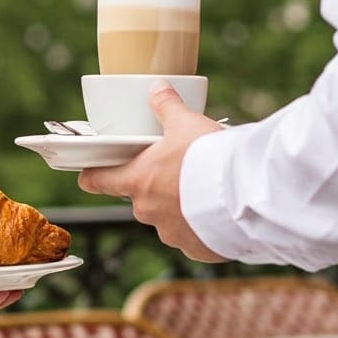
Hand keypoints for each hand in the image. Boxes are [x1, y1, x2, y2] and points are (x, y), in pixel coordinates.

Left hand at [78, 83, 228, 262]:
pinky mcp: (197, 250)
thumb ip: (166, 106)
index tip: (91, 173)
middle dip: (155, 185)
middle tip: (178, 169)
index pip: (98, 180)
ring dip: (180, 207)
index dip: (93, 175)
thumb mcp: (185, 123)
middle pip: (140, 197)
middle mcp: (148, 212)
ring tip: (205, 190)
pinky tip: (218, 212)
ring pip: (168, 218)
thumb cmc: (209, 157)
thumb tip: (157, 87)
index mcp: (137, 181)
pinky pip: (193, 237)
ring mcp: (172, 234)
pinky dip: (202, 226)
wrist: (246, 194)